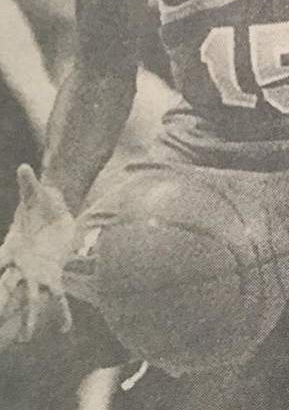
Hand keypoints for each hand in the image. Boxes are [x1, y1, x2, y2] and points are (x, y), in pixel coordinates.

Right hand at [0, 165, 74, 342]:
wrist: (55, 211)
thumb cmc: (40, 202)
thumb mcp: (35, 193)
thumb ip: (29, 184)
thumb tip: (25, 167)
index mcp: (11, 248)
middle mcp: (21, 266)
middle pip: (9, 288)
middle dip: (2, 304)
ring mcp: (37, 273)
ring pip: (31, 299)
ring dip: (30, 318)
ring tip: (28, 338)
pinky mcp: (54, 274)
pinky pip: (57, 296)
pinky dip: (61, 312)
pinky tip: (66, 328)